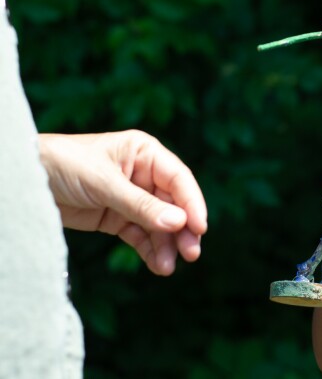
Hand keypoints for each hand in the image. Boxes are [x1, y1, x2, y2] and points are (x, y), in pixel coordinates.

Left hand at [39, 130, 206, 275]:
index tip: (199, 228)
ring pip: (158, 224)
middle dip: (182, 230)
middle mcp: (142, 174)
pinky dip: (149, 251)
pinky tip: (158, 265)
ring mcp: (130, 198)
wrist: (23, 179)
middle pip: (173, 205)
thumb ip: (141, 205)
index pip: (178, 179)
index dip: (192, 203)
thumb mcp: (105, 183)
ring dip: (166, 245)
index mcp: (145, 153)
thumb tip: (179, 223)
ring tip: (168, 267)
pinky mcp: (115, 218)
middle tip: (192, 254)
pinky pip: (140, 236)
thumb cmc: (64, 164)